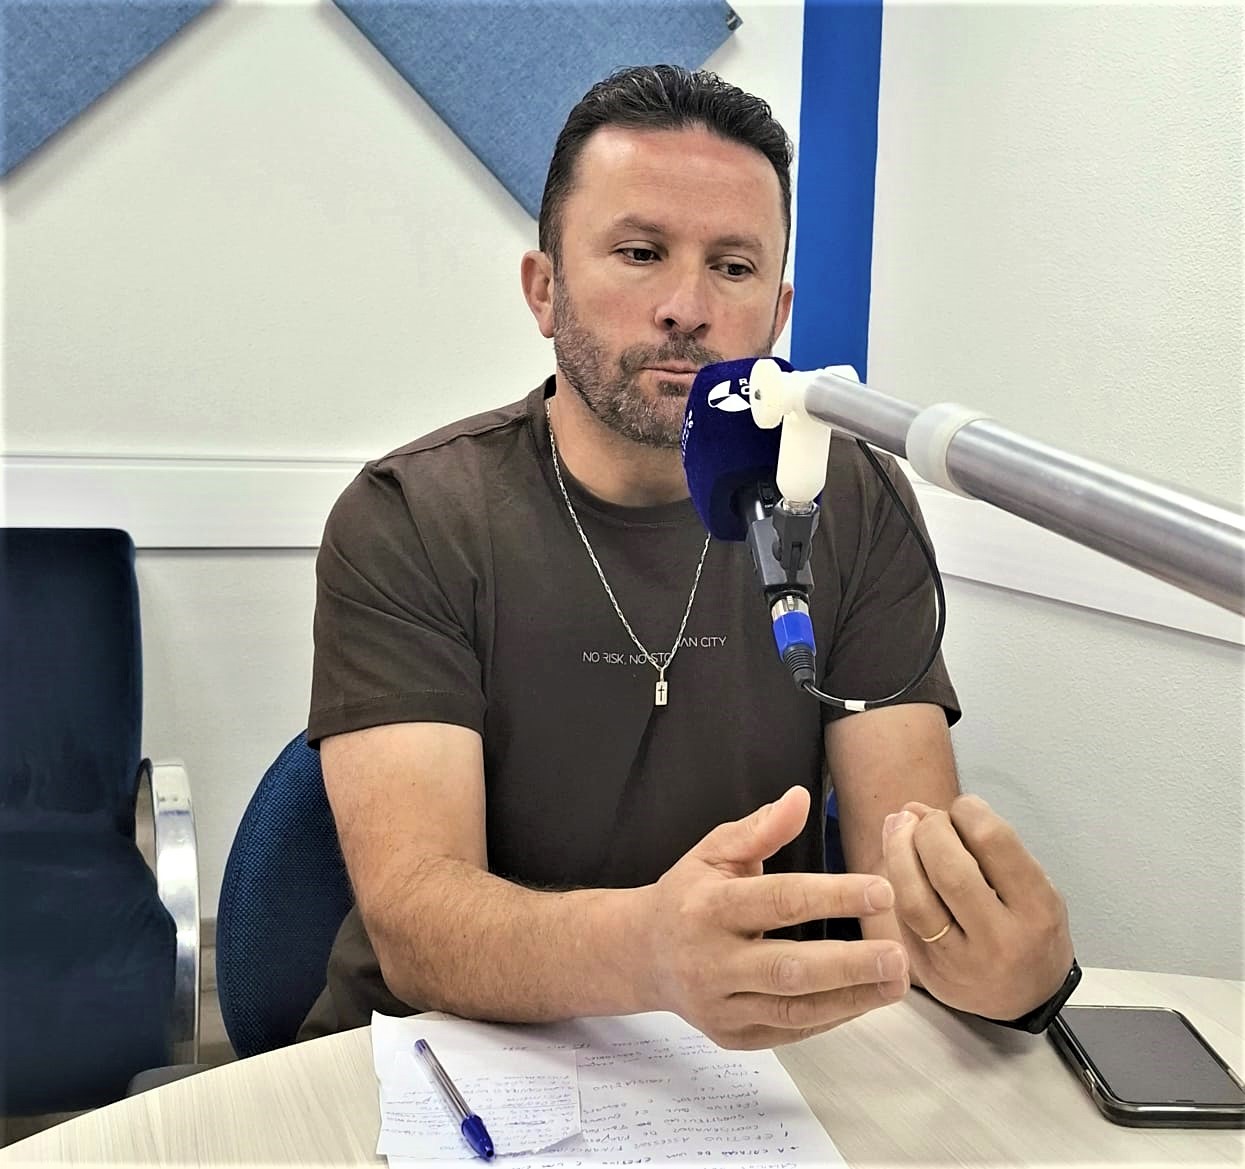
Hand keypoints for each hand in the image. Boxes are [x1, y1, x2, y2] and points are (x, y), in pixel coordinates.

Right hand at [641, 786, 911, 1049]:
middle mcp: (711, 961)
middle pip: (788, 968)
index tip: (882, 890)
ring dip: (852, 997)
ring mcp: (721, 1005)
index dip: (833, 897)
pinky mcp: (734, 1036)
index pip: (778, 902)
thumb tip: (801, 798)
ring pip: (794, 1010)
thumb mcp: (714, 850)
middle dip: (849, 964)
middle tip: (898, 955)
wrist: (643, 954)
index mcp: (707, 908)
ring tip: (897, 980)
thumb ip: (760, 828)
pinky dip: (832, 1016)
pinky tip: (867, 997)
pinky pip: (791, 1031)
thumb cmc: (688, 895)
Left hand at [882, 794, 1073, 1020]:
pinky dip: (895, 879)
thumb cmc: (1030, 929)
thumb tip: (917, 809)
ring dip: (898, 850)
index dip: (968, 811)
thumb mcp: (1031, 885)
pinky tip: (897, 859)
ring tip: (899, 826)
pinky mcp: (932, 972)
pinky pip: (903, 918)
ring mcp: (962, 961)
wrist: (1027, 998)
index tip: (962, 807)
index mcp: (1037, 909)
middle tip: (927, 819)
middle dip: (929, 829)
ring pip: (914, 897)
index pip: (994, 842)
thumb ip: (984, 844)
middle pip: (949, 869)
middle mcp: (1001, 939)